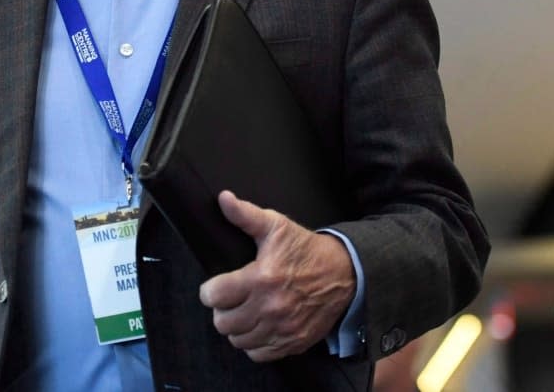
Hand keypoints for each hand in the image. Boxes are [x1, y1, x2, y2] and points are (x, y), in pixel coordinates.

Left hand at [197, 190, 355, 361]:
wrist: (344, 274)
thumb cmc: (305, 249)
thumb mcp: (276, 226)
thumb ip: (245, 215)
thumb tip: (223, 198)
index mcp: (261, 278)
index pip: (215, 296)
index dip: (209, 291)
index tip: (215, 287)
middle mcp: (270, 308)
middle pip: (223, 322)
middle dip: (221, 310)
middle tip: (229, 299)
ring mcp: (282, 329)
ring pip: (238, 340)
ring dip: (236, 327)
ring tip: (243, 312)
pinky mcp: (292, 343)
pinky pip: (259, 354)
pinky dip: (254, 344)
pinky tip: (258, 326)